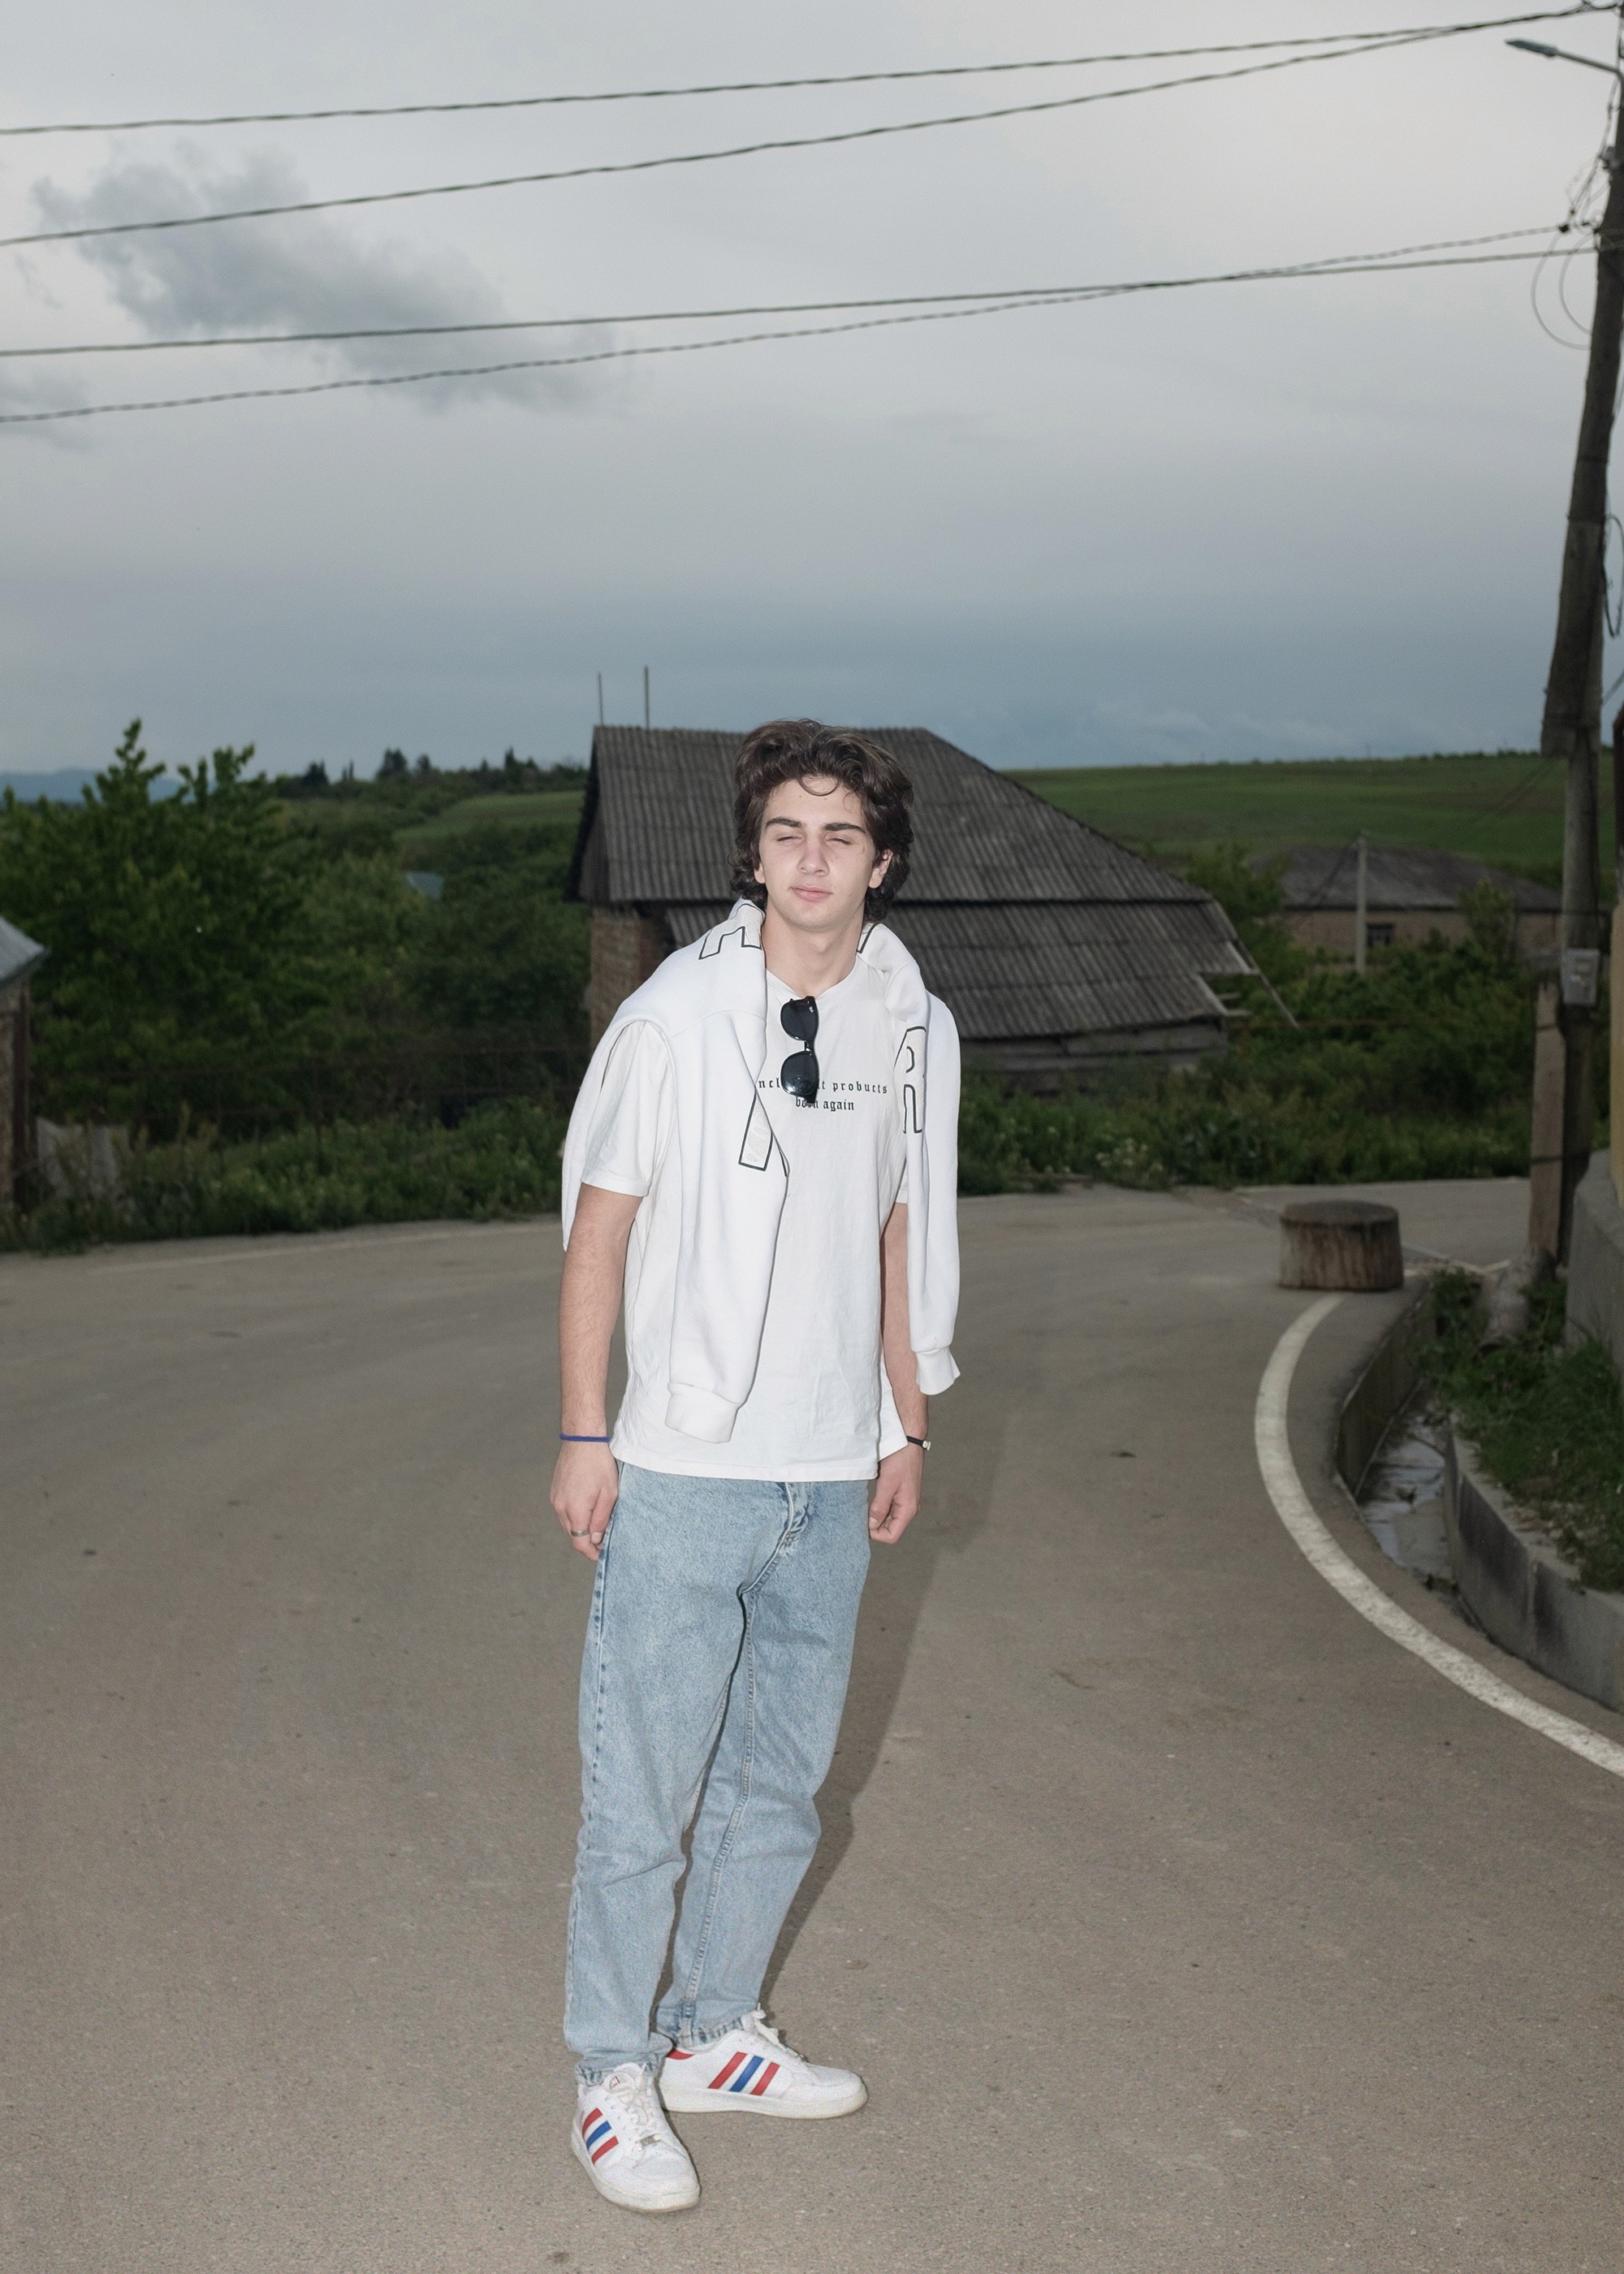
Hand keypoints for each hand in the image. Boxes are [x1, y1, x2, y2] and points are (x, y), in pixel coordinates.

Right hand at [550, 1441, 618, 1561]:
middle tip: (603, 1542)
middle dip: (587, 1542)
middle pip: (572, 1536)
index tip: (602, 1555)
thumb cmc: (598, 1464)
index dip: (591, 1553)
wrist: (582, 1440)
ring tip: (598, 1525)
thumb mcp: (609, 1495)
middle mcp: (560, 1507)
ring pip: (567, 1524)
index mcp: (574, 1510)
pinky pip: (563, 1512)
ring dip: (580, 1529)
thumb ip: (602, 1520)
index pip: (579, 1543)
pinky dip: (574, 1517)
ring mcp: (555, 1499)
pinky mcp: (554, 1492)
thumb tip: (596, 1539)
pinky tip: (587, 1510)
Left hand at [868, 1444, 923, 1544]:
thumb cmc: (901, 1458)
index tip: (862, 1523)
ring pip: (888, 1518)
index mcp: (908, 1509)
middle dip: (874, 1526)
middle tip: (858, 1516)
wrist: (909, 1440)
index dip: (875, 1534)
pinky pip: (888, 1507)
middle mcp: (908, 1508)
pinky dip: (878, 1507)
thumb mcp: (887, 1484)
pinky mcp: (899, 1493)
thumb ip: (880, 1506)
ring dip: (875, 1516)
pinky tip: (868, 1500)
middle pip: (889, 1529)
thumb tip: (871, 1525)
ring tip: (862, 1507)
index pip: (891, 1535)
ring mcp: (904, 1501)